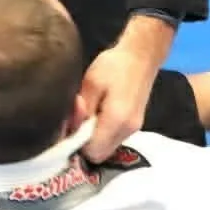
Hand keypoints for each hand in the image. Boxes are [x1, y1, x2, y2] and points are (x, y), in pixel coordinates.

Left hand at [78, 45, 157, 161]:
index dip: (77, 143)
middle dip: (84, 143)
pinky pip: (114, 138)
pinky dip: (103, 132)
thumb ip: (80, 109)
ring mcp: (134, 129)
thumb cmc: (113, 66)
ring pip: (107, 147)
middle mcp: (128, 130)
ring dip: (94, 137)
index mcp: (116, 120)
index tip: (69, 127)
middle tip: (77, 120)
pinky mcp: (135, 124)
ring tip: (88, 114)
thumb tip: (67, 130)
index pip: (92, 151)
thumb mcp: (91, 83)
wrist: (141, 55)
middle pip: (100, 154)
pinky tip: (98, 112)